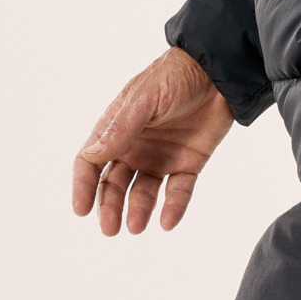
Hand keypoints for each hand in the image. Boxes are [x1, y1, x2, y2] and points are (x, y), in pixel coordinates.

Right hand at [71, 47, 234, 234]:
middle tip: (110, 227)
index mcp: (117, 128)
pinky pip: (178, 191)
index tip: (81, 209)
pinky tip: (167, 221)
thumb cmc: (175, 74)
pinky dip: (173, 207)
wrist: (219, 71)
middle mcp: (135, 146)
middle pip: (114, 184)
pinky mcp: (188, 162)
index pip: (91, 162)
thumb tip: (92, 154)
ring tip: (137, 226)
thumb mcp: (144, 98)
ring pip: (143, 192)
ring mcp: (161, 156)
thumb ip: (121, 128)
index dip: (84, 186)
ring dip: (138, 210)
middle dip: (109, 206)